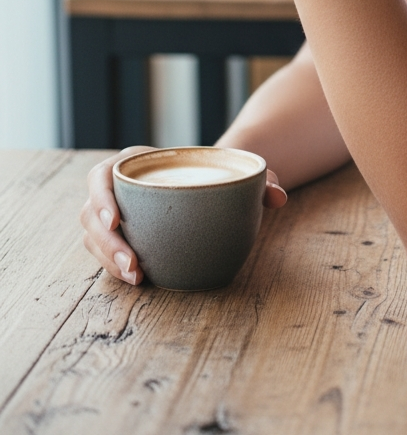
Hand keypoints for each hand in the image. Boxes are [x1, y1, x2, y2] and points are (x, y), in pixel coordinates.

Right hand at [81, 147, 288, 285]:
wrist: (210, 184)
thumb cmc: (217, 173)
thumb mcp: (237, 171)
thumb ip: (260, 179)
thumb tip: (279, 197)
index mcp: (135, 163)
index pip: (102, 175)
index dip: (101, 197)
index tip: (115, 221)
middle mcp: (117, 187)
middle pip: (92, 213)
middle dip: (106, 243)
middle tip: (133, 265)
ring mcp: (114, 213)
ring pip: (94, 238)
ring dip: (109, 260)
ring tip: (137, 277)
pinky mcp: (119, 236)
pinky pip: (105, 253)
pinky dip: (116, 268)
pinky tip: (139, 280)